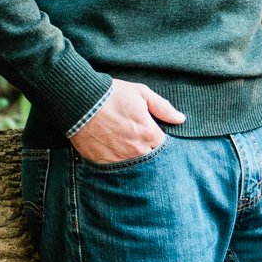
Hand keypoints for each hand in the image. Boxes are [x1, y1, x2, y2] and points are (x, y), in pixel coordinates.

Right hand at [69, 80, 184, 162]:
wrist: (81, 102)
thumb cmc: (112, 95)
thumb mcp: (141, 94)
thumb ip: (163, 108)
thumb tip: (180, 119)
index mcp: (149, 134)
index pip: (162, 145)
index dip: (156, 138)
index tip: (149, 132)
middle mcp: (137, 150)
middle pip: (149, 157)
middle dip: (145, 149)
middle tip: (134, 138)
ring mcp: (120, 159)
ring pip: (133, 164)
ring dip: (131, 157)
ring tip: (122, 143)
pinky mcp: (104, 163)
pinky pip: (116, 168)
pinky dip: (116, 161)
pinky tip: (111, 149)